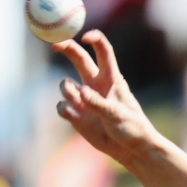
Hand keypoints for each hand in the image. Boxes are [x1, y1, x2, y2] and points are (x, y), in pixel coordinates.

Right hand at [53, 31, 156, 165]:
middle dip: (65, 47)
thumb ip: (98, 103)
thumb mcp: (117, 115)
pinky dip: (64, 109)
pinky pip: (62, 106)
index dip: (94, 40)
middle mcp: (95, 85)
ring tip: (79, 102)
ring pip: (65, 85)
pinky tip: (75, 117)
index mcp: (111, 79)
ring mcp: (84, 99)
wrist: (130, 150)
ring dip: (66, 90)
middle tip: (54, 45)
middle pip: (78, 58)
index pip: (103, 52)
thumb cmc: (132, 129)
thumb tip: (81, 91)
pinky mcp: (77, 114)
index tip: (85, 37)